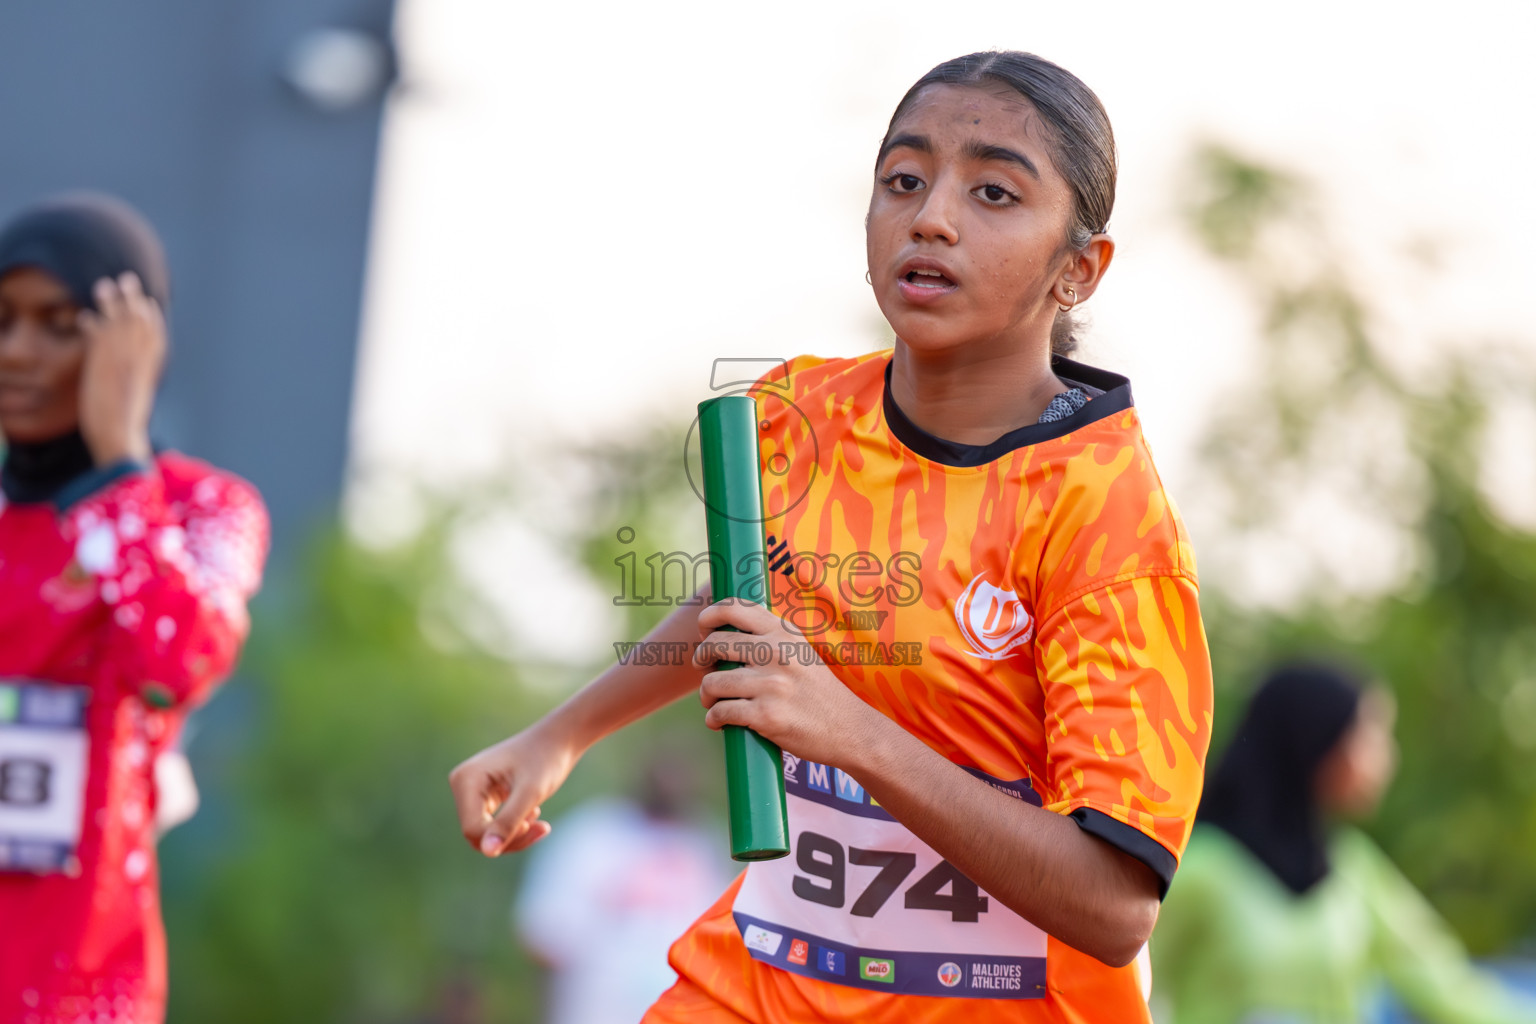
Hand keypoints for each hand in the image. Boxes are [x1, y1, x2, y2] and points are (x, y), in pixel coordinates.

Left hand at [78, 273, 163, 465]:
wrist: (120, 434)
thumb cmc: (128, 428)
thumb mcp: (139, 401)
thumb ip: (135, 380)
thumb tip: (129, 379)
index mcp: (153, 367)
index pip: (155, 333)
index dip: (150, 316)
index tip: (146, 302)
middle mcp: (140, 358)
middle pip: (138, 319)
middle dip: (132, 297)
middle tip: (126, 279)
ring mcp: (122, 357)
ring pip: (118, 319)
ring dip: (111, 301)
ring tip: (103, 286)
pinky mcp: (102, 360)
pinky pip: (96, 334)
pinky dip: (90, 324)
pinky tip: (83, 317)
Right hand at [449, 723, 576, 857]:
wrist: (558, 740)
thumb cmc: (546, 760)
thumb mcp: (530, 793)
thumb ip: (508, 822)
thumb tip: (487, 852)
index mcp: (466, 779)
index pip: (473, 829)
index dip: (502, 837)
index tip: (533, 826)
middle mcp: (463, 784)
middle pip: (478, 835)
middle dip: (511, 838)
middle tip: (541, 828)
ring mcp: (472, 791)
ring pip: (487, 834)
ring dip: (516, 835)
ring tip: (541, 822)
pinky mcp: (485, 797)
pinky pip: (494, 826)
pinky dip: (516, 828)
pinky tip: (534, 813)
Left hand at [694, 598, 887, 768]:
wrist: (850, 729)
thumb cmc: (819, 692)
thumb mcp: (801, 653)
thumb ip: (772, 639)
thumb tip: (726, 632)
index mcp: (784, 633)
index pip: (734, 608)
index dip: (709, 617)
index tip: (705, 631)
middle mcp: (777, 653)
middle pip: (714, 644)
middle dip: (701, 659)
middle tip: (705, 670)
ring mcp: (771, 685)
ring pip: (712, 682)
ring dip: (706, 695)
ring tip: (712, 702)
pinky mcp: (765, 716)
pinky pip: (720, 712)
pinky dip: (713, 719)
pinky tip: (719, 721)